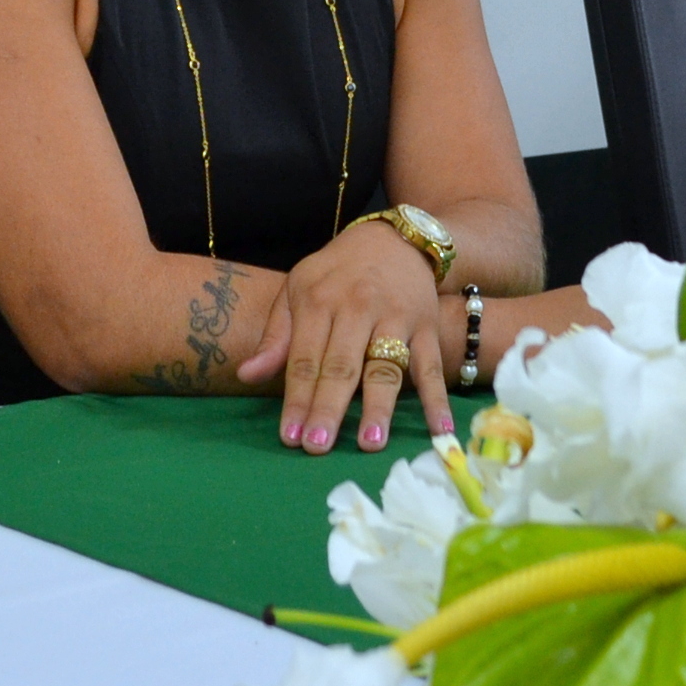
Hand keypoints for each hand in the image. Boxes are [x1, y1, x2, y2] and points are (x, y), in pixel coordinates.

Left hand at [237, 221, 451, 453]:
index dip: (297, 398)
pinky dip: (437, 400)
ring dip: (379, 407)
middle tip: (318, 445)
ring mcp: (397, 318)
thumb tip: (246, 375)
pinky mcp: (427, 327)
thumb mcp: (297, 290)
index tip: (290, 436)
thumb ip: (276, 335)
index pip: (305, 358)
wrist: (395, 240)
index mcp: (319, 300)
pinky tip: (439, 430)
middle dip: (329, 407)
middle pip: (342, 366)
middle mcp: (358, 308)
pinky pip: (432, 367)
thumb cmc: (337, 274)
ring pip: (386, 367)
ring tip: (370, 442)